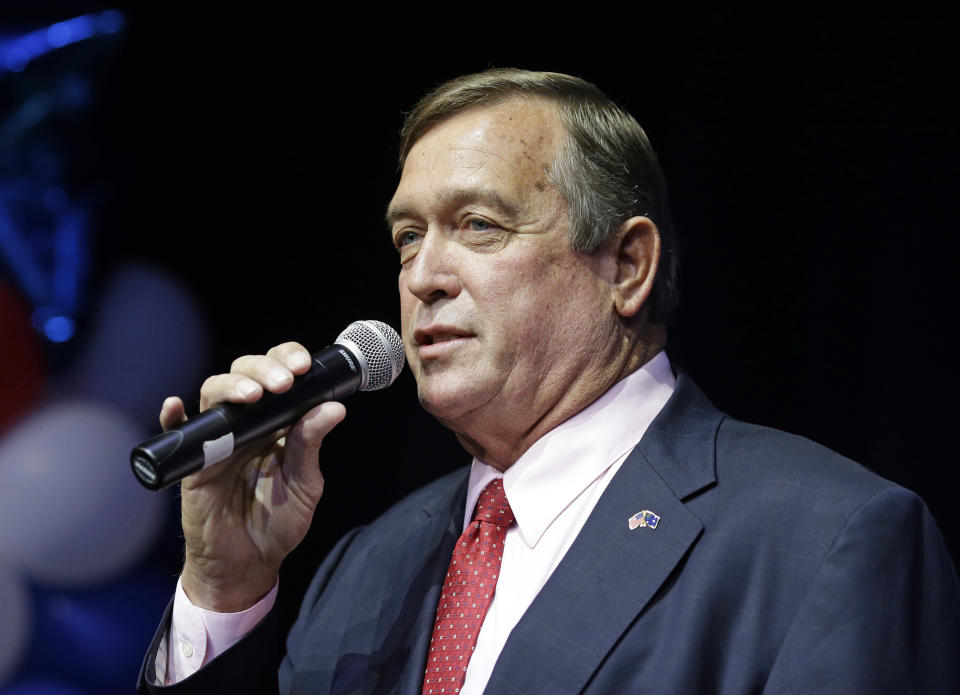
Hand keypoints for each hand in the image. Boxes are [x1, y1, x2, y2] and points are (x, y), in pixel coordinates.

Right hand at [160, 342, 345, 611]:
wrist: (249, 564)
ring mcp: (217, 439)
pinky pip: (177, 434)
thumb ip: (311, 445)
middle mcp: (247, 422)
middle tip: (284, 383)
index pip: (279, 373)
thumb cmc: (278, 523)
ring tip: (253, 396)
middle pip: (245, 373)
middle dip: (264, 369)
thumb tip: (334, 407)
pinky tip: (176, 407)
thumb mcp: (304, 484)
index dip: (288, 359)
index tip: (303, 365)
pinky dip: (172, 418)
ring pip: (213, 393)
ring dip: (232, 386)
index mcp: (278, 420)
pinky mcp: (193, 463)